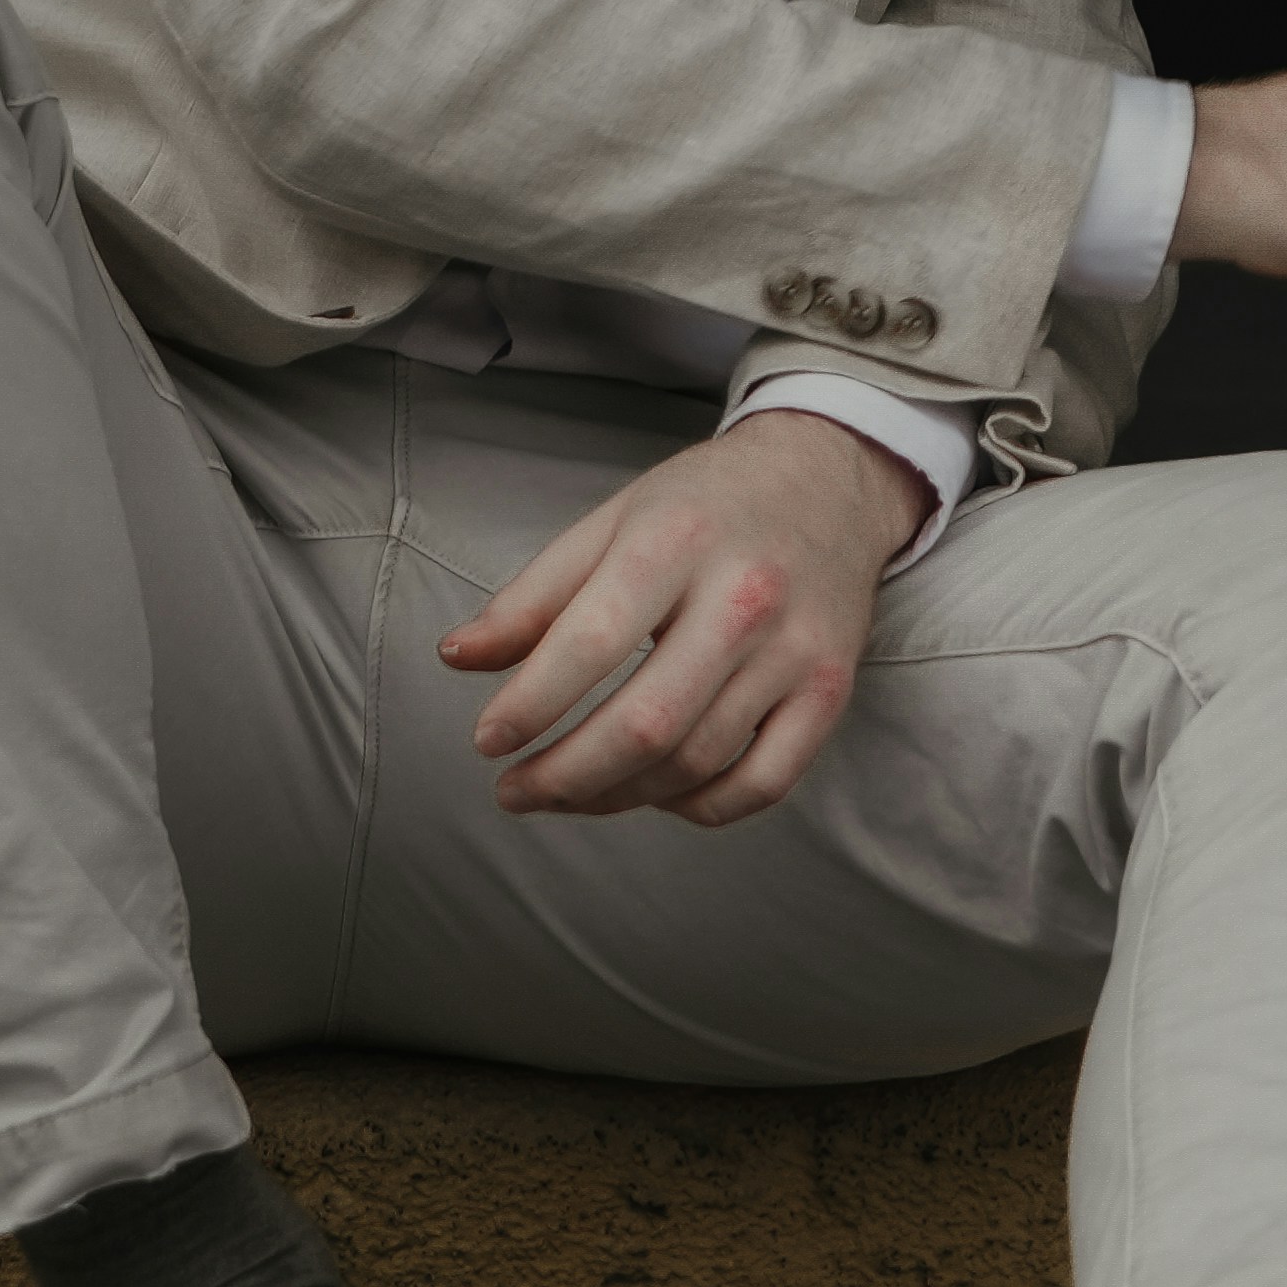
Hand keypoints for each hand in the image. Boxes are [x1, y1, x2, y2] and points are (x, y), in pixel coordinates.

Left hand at [436, 406, 931, 825]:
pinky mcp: (830, 690)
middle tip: (515, 791)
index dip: (528, 707)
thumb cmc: (706, 503)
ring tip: (569, 792)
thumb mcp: (612, 522)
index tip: (487, 742)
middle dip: (564, 775)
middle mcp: (744, 597)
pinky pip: (763, 783)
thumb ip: (534, 595)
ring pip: (696, 762)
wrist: (829, 477)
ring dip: (616, 796)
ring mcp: (796, 650)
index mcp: (675, 542)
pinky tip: (656, 794)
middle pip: (646, 723)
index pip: (590, 643)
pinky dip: (700, 808)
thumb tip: (456, 658)